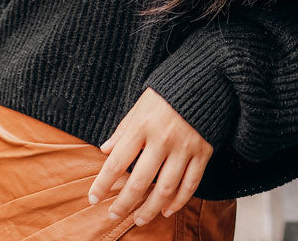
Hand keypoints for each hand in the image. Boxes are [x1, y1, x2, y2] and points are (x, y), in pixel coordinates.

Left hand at [88, 88, 212, 227]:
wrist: (204, 78)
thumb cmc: (167, 92)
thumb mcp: (140, 104)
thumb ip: (123, 129)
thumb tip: (105, 150)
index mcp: (143, 124)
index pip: (118, 161)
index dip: (104, 183)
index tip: (93, 198)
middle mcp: (163, 138)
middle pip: (140, 181)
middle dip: (124, 203)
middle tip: (113, 215)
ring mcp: (184, 146)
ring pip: (166, 188)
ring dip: (150, 209)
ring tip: (139, 219)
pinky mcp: (203, 151)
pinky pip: (190, 184)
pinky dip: (179, 201)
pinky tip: (167, 210)